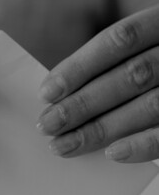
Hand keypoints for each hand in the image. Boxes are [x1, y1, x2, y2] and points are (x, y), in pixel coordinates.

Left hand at [36, 5, 158, 162]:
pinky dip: (142, 145)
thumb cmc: (157, 58)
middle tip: (47, 125)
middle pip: (130, 77)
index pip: (119, 40)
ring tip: (64, 145)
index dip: (80, 67)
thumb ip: (113, 63)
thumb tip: (61, 96)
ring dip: (100, 129)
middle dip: (82, 104)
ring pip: (149, 106)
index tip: (47, 92)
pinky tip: (112, 154)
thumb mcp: (145, 45)